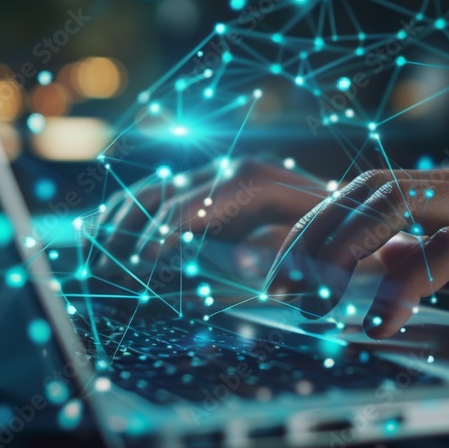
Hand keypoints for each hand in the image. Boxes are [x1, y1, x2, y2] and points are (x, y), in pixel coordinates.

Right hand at [91, 158, 325, 295]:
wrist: (350, 217)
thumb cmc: (334, 240)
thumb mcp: (316, 249)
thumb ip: (278, 254)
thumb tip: (240, 258)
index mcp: (253, 178)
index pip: (192, 201)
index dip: (161, 233)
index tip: (139, 265)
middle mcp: (226, 170)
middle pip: (162, 196)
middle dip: (130, 237)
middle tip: (107, 276)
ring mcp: (212, 178)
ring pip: (150, 194)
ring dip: (119, 229)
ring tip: (98, 267)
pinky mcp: (203, 192)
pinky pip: (153, 198)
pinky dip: (125, 221)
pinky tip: (103, 245)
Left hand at [269, 164, 448, 354]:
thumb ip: (431, 257)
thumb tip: (368, 265)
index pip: (368, 185)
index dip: (316, 219)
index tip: (283, 265)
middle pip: (367, 186)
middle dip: (312, 235)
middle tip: (284, 289)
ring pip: (395, 202)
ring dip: (341, 252)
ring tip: (314, 301)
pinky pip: (448, 250)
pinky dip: (402, 284)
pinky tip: (380, 323)